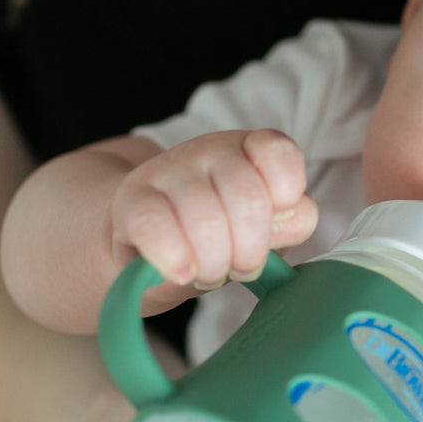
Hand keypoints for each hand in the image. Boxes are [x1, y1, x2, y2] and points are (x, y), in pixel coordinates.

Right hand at [110, 130, 317, 288]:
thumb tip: (287, 221)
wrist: (151, 242)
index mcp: (252, 150)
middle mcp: (213, 149)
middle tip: (237, 268)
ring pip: (206, 220)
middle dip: (249, 253)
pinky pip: (156, 228)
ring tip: (207, 272)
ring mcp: (170, 168)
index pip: (280, 154)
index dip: (286, 197)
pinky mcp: (132, 197)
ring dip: (213, 264)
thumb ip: (291, 224)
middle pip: (249, 202)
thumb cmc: (221, 236)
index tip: (274, 227)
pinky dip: (174, 259)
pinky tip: (182, 272)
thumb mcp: (266, 230)